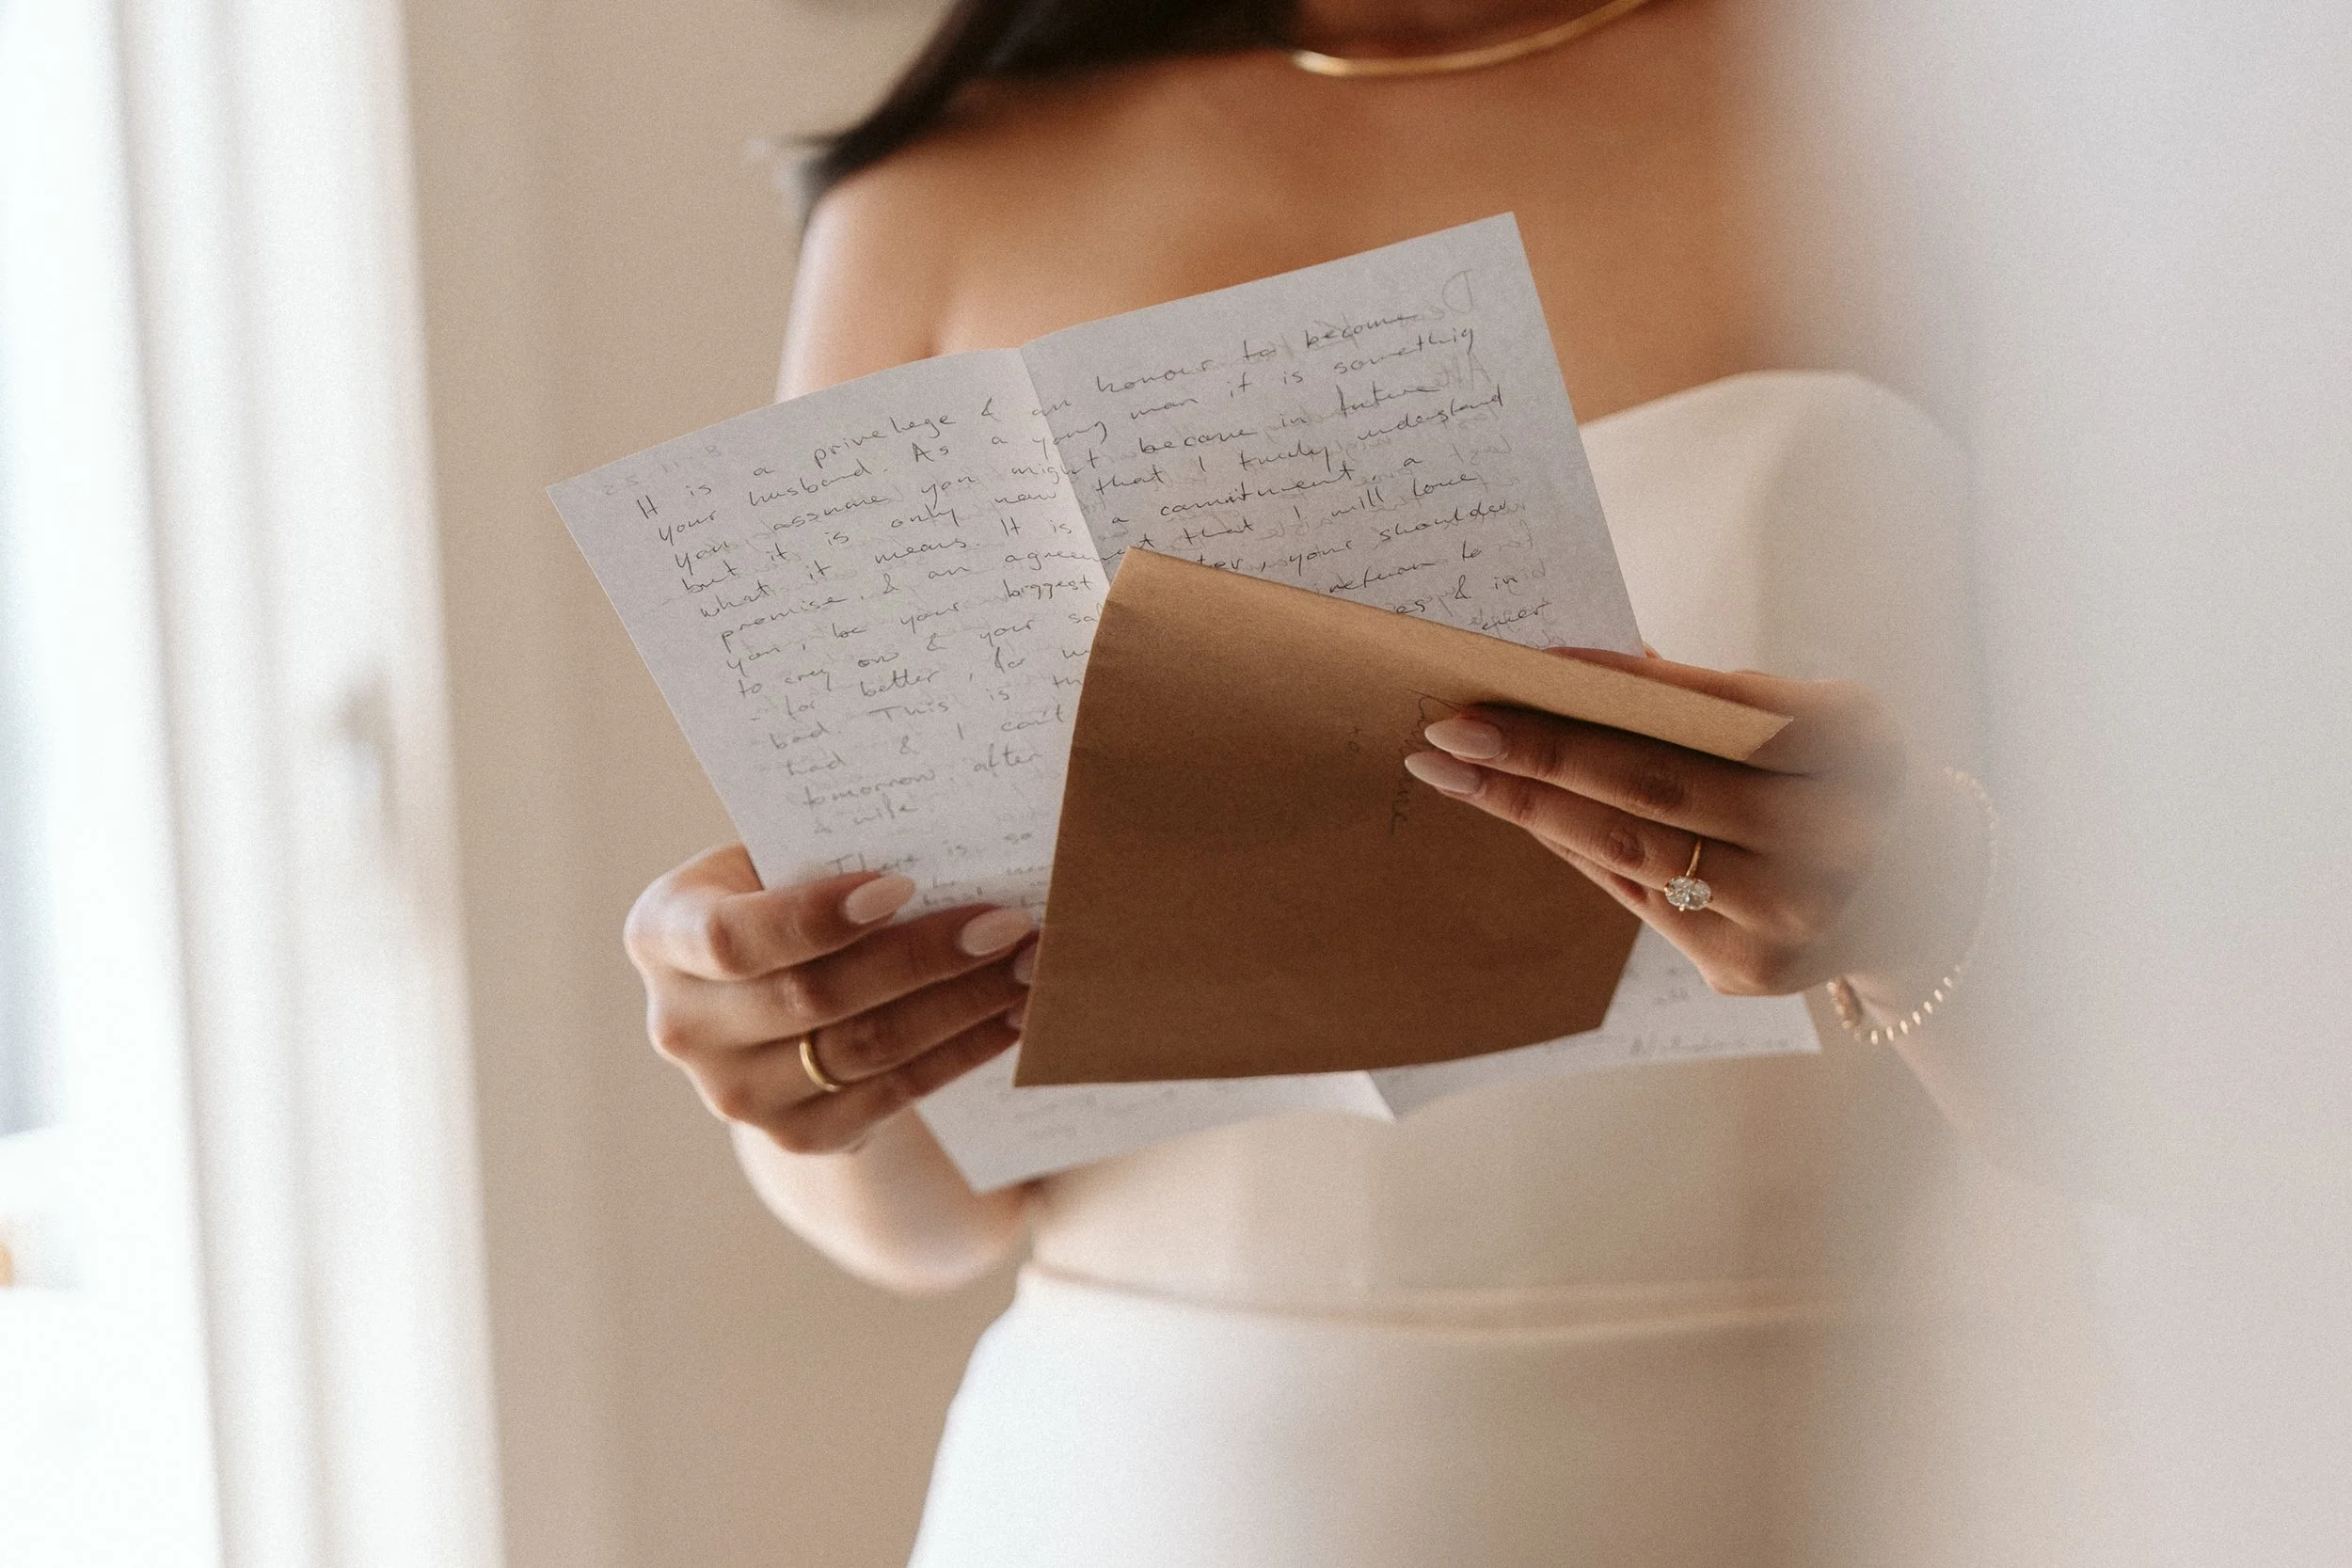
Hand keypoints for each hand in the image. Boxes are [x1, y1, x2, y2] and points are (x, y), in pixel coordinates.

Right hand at [624, 845, 1033, 1154]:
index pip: (733, 938)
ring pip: (866, 1049)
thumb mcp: (773, 862)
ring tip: (1028, 964)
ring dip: (961, 1004)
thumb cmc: (783, 894)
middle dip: (924, 956)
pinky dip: (963, 1052)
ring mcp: (736, 1094)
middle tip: (1008, 923)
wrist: (770, 995)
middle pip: (815, 997)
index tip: (902, 884)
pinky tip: (1014, 1015)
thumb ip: (826, 856)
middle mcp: (684, 1025)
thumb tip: (952, 840)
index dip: (816, 917)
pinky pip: (895, 1093)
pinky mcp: (797, 1137)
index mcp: (662, 934)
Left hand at [1402, 649, 1977, 999]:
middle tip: (1451, 727)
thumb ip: (1707, 701)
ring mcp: (1794, 915)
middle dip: (1540, 753)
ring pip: (1632, 852)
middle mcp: (1836, 838)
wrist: (1920, 898)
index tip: (1521, 667)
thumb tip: (1576, 669)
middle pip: (1657, 788)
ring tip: (1454, 771)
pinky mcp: (1751, 969)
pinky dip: (1571, 850)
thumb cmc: (1835, 782)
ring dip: (1529, 807)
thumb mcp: (1806, 722)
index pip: (1712, 709)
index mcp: (1857, 747)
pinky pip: (1637, 899)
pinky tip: (1516, 814)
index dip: (1609, 690)